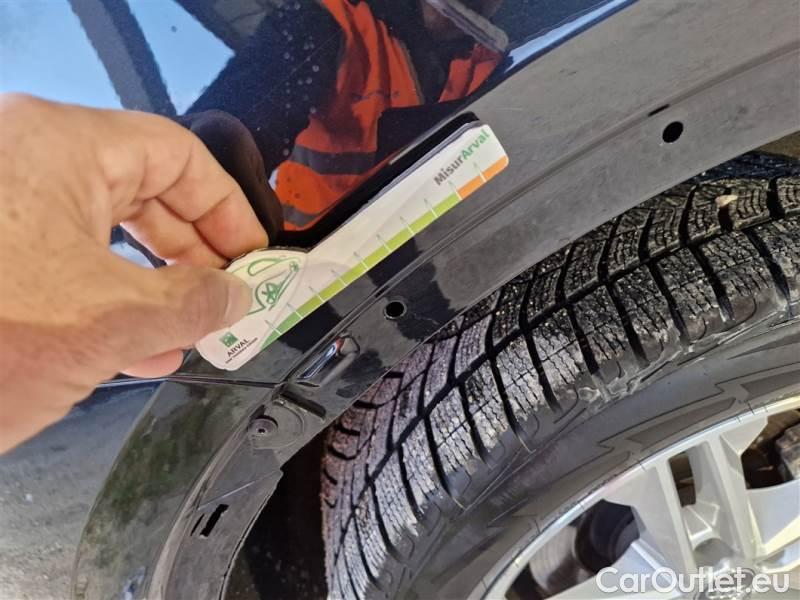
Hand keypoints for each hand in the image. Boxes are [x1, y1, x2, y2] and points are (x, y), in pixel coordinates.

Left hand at [0, 94, 267, 450]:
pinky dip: (106, 293)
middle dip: (192, 251)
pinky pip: (64, 255)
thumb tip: (235, 297)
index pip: (178, 157)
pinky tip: (129, 341)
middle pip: (142, 190)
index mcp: (59, 145)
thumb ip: (195, 302)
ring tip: (184, 327)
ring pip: (103, 228)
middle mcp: (23, 157)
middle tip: (224, 293)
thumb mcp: (113, 320)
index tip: (251, 253)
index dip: (228, 209)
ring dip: (153, 281)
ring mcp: (1, 201)